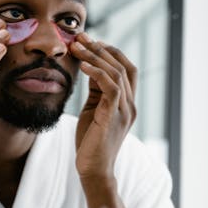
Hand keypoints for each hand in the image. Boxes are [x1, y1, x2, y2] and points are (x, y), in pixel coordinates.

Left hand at [70, 32, 137, 179]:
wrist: (93, 170)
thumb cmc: (90, 142)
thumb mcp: (94, 110)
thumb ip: (96, 90)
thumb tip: (89, 67)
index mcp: (127, 102)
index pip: (126, 68)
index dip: (110, 51)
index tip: (90, 41)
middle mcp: (130, 104)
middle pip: (123, 65)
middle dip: (101, 48)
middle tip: (81, 37)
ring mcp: (124, 110)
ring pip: (116, 72)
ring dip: (95, 56)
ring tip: (76, 47)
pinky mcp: (114, 116)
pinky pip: (110, 87)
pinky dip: (96, 72)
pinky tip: (82, 66)